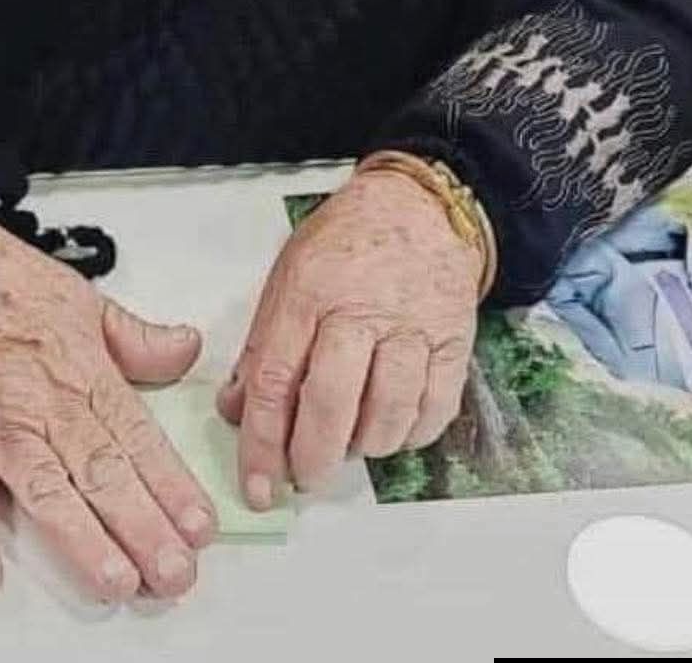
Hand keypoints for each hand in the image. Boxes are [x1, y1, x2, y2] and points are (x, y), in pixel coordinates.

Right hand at [0, 196, 216, 603]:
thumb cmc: (0, 281)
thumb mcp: (83, 298)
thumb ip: (136, 337)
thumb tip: (189, 348)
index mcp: (83, 371)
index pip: (138, 437)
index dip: (171, 485)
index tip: (200, 527)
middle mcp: (44, 403)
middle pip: (102, 472)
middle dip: (142, 526)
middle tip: (175, 574)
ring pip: (44, 488)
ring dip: (81, 538)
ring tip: (115, 581)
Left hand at [218, 156, 481, 503]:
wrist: (419, 207)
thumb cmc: (345, 243)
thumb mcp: (287, 276)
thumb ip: (262, 344)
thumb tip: (236, 410)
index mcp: (308, 291)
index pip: (275, 380)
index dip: (261, 443)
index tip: (256, 485)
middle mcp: (361, 310)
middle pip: (333, 405)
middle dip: (313, 459)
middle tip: (304, 479)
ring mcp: (413, 327)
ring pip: (388, 415)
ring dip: (363, 447)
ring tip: (348, 445)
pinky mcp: (455, 341)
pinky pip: (435, 409)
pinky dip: (411, 434)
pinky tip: (391, 429)